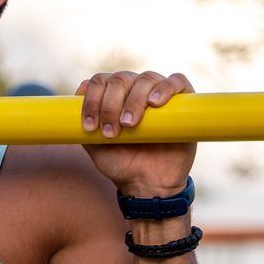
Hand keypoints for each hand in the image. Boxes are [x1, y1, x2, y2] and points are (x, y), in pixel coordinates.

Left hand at [76, 71, 195, 196]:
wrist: (148, 185)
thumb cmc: (121, 163)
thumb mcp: (95, 147)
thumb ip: (83, 125)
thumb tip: (79, 94)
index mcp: (113, 96)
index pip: (100, 82)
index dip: (92, 100)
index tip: (90, 126)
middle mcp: (135, 89)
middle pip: (120, 79)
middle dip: (111, 104)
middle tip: (112, 131)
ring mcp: (159, 95)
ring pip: (146, 79)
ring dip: (134, 99)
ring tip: (130, 124)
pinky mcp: (183, 102)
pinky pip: (177, 82)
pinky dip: (165, 87)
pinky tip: (154, 103)